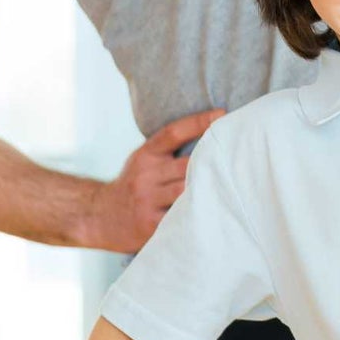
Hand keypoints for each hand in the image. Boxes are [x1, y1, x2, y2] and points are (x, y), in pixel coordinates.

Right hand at [86, 108, 225, 252]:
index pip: (172, 133)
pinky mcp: (150, 225)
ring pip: (186, 190)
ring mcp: (147, 201)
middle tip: (242, 156)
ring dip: (209, 188)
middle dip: (213, 161)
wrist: (97, 216)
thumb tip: (214, 127)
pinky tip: (217, 209)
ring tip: (235, 182)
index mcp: (146, 155)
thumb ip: (170, 148)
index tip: (222, 114)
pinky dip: (198, 213)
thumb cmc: (133, 184)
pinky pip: (180, 217)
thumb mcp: (144, 159)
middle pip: (187, 164)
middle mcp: (145, 175)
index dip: (198, 121)